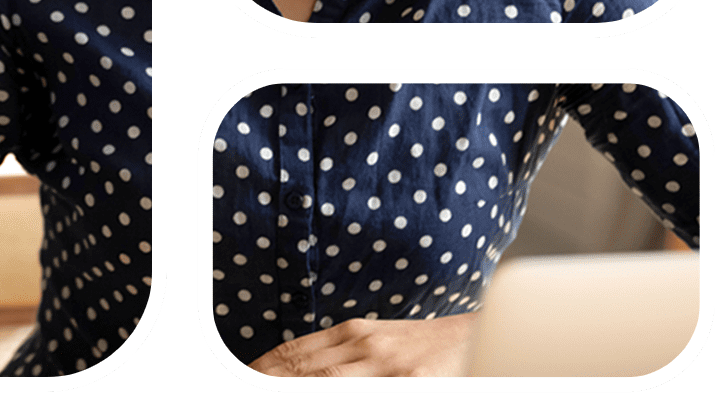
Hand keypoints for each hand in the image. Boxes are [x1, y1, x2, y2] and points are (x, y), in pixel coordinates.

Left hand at [248, 311, 478, 377]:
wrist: (479, 342)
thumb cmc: (425, 348)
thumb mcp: (379, 343)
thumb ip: (342, 354)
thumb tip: (297, 369)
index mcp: (353, 333)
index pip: (293, 353)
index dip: (263, 369)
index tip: (242, 375)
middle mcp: (366, 347)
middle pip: (302, 371)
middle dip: (270, 381)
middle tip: (241, 382)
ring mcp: (388, 370)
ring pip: (324, 382)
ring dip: (296, 385)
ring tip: (264, 387)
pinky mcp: (410, 386)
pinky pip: (359, 388)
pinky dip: (331, 387)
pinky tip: (315, 388)